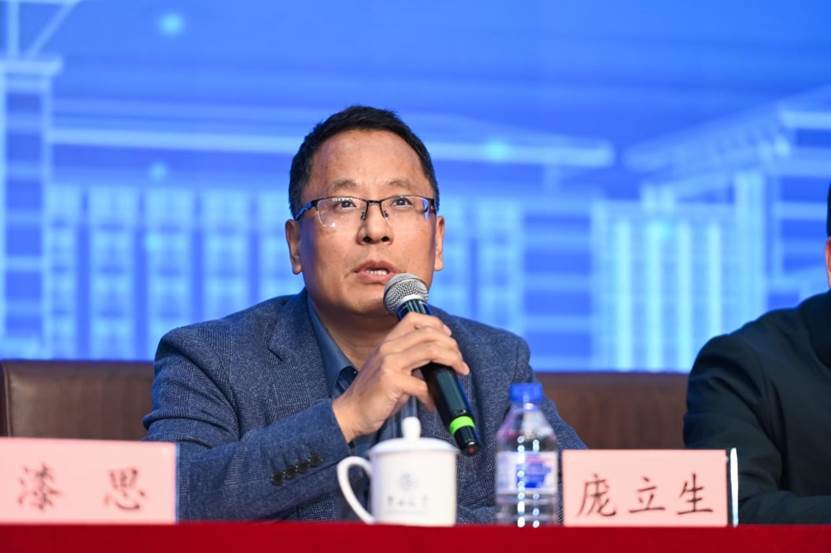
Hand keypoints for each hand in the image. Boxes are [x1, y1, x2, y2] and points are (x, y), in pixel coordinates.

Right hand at [332, 313, 469, 442]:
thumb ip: (410, 361)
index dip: (436, 324)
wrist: (350, 413)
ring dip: (451, 360)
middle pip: (429, 333)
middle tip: (459, 361)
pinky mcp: (391, 381)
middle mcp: (388, 348)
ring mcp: (389, 363)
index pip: (414, 319)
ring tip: (458, 372)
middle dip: (451, 346)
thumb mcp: (391, 370)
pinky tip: (432, 403)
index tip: (448, 338)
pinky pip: (423, 383)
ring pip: (431, 350)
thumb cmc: (373, 395)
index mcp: (388, 343)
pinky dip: (433, 394)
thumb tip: (438, 362)